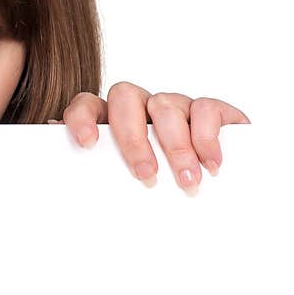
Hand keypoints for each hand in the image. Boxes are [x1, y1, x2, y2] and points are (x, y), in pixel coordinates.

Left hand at [50, 81, 250, 194]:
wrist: (221, 197)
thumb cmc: (160, 192)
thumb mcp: (126, 188)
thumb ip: (104, 183)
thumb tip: (72, 195)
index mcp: (113, 123)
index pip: (88, 104)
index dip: (82, 117)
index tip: (87, 143)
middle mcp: (142, 108)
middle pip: (126, 97)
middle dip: (133, 137)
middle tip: (145, 175)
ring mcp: (176, 106)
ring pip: (165, 104)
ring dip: (175, 146)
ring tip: (185, 181)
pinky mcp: (212, 112)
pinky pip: (205, 109)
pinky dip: (207, 137)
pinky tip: (211, 164)